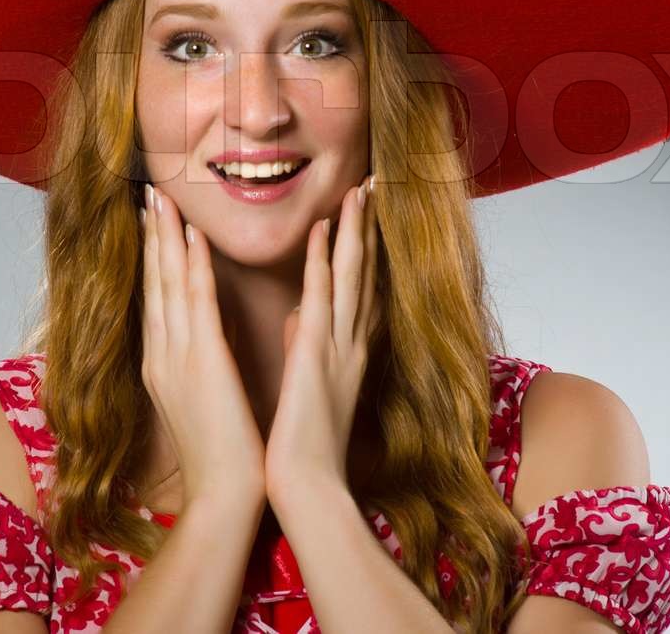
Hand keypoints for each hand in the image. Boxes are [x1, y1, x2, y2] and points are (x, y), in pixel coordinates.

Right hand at [139, 184, 266, 512]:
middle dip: (151, 237)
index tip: (152, 222)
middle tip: (148, 195)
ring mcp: (176, 358)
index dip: (152, 257)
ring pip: (168, 285)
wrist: (223, 493)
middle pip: (153, 284)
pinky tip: (193, 239)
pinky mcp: (202, 363)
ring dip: (166, 239)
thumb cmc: (222, 452)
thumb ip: (204, 360)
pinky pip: (197, 304)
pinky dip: (193, 268)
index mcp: (161, 364)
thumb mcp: (205, 396)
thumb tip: (212, 331)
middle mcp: (161, 355)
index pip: (155, 299)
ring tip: (162, 200)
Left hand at [264, 174, 378, 509]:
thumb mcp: (306, 382)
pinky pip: (323, 295)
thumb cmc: (305, 443)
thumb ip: (304, 344)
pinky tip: (326, 227)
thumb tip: (296, 316)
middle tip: (374, 184)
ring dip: (355, 230)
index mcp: (347, 351)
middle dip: (369, 228)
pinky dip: (326, 258)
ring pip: (351, 274)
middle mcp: (351, 342)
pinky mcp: (317, 352)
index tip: (366, 212)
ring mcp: (338, 345)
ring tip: (359, 189)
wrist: (309, 484)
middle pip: (365, 273)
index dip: (366, 248)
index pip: (361, 289)